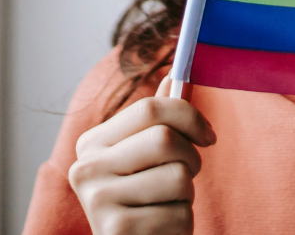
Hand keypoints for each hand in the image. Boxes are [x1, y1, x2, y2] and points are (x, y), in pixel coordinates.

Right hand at [69, 76, 216, 233]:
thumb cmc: (145, 201)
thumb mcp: (147, 158)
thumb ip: (158, 120)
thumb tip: (176, 75)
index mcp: (92, 143)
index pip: (149, 108)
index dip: (190, 116)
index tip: (208, 135)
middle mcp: (86, 168)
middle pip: (165, 138)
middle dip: (191, 159)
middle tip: (186, 177)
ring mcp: (97, 201)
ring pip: (178, 177)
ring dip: (186, 195)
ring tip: (167, 205)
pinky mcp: (117, 231)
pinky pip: (178, 214)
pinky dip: (181, 223)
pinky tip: (161, 229)